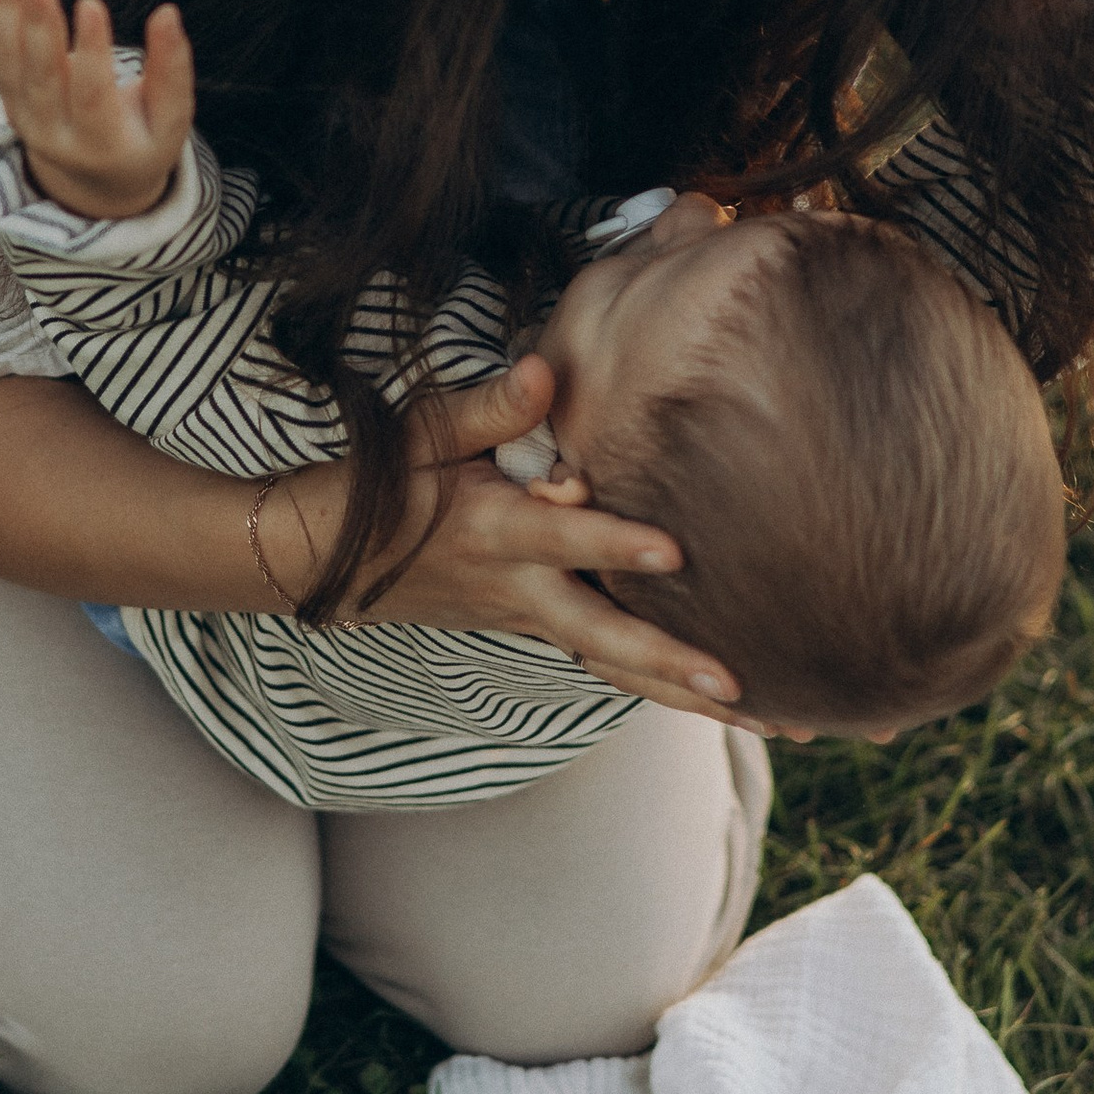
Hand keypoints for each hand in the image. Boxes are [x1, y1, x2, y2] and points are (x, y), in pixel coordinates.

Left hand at [0, 0, 194, 218]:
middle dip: (37, 23)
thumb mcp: (171, 121)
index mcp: (103, 145)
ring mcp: (27, 122)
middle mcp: (56, 137)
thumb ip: (172, 72)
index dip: (91, 51)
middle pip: (42, 77)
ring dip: (8, 11)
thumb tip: (167, 14)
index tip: (92, 3)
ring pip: (12, 64)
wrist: (98, 184)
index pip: (92, 95)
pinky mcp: (11, 104)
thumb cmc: (144, 142)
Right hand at [266, 355, 749, 719]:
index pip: (561, 538)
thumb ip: (488, 406)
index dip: (614, 542)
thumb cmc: (376, 483)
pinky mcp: (536, 628)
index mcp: (493, 530)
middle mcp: (517, 587)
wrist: (319, 559)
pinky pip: (607, 665)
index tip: (677, 552)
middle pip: (601, 635)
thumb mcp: (420, 432)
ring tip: (773, 725)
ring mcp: (528, 617)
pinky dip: (665, 690)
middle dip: (670, 664)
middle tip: (740, 689)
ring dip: (687, 699)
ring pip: (614, 667)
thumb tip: (544, 369)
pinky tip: (731, 711)